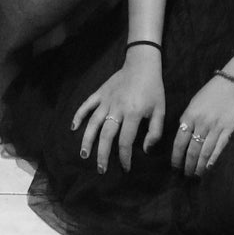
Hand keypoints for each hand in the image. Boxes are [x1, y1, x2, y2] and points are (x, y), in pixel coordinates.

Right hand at [71, 49, 165, 172]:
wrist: (142, 64)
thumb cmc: (153, 89)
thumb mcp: (161, 110)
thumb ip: (155, 132)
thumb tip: (146, 150)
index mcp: (133, 113)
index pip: (125, 141)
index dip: (125, 157)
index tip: (125, 168)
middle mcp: (117, 108)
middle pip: (106, 136)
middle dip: (103, 155)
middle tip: (101, 170)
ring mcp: (106, 100)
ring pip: (93, 123)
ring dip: (87, 140)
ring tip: (84, 155)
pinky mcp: (100, 92)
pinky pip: (87, 104)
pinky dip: (78, 115)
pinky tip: (73, 127)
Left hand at [170, 72, 233, 177]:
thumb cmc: (213, 90)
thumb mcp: (195, 101)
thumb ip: (188, 117)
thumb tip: (182, 133)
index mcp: (190, 114)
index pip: (179, 141)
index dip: (176, 156)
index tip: (175, 166)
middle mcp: (202, 122)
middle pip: (192, 150)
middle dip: (187, 165)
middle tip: (185, 175)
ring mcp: (216, 127)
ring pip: (204, 152)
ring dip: (199, 166)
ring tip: (196, 175)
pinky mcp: (229, 129)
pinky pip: (219, 148)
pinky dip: (213, 160)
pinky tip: (208, 168)